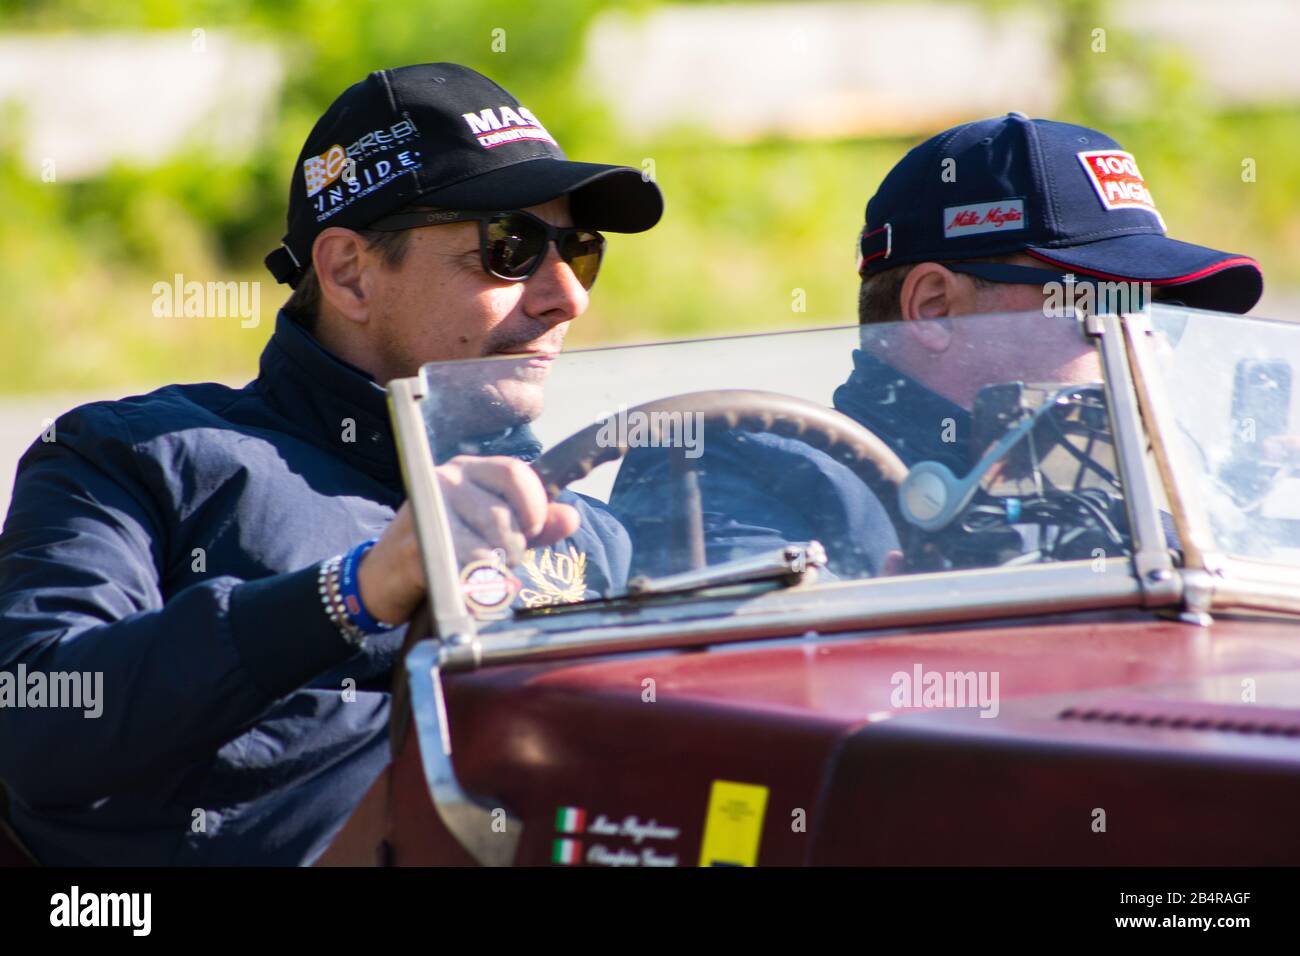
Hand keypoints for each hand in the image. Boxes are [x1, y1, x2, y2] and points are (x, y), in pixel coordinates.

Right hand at [357, 456, 579, 623]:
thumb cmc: (443, 549)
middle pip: (506, 515)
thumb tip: (570, 516)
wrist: (382, 578)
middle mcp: (445, 481)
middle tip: (500, 561)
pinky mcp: (421, 544)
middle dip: (514, 548)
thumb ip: (532, 523)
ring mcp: (430, 510)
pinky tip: (473, 589)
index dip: (534, 504)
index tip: (534, 528)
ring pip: (492, 543)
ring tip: (482, 572)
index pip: (515, 472)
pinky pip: (472, 566)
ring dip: (498, 569)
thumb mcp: (490, 529)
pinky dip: (482, 585)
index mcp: (466, 470)